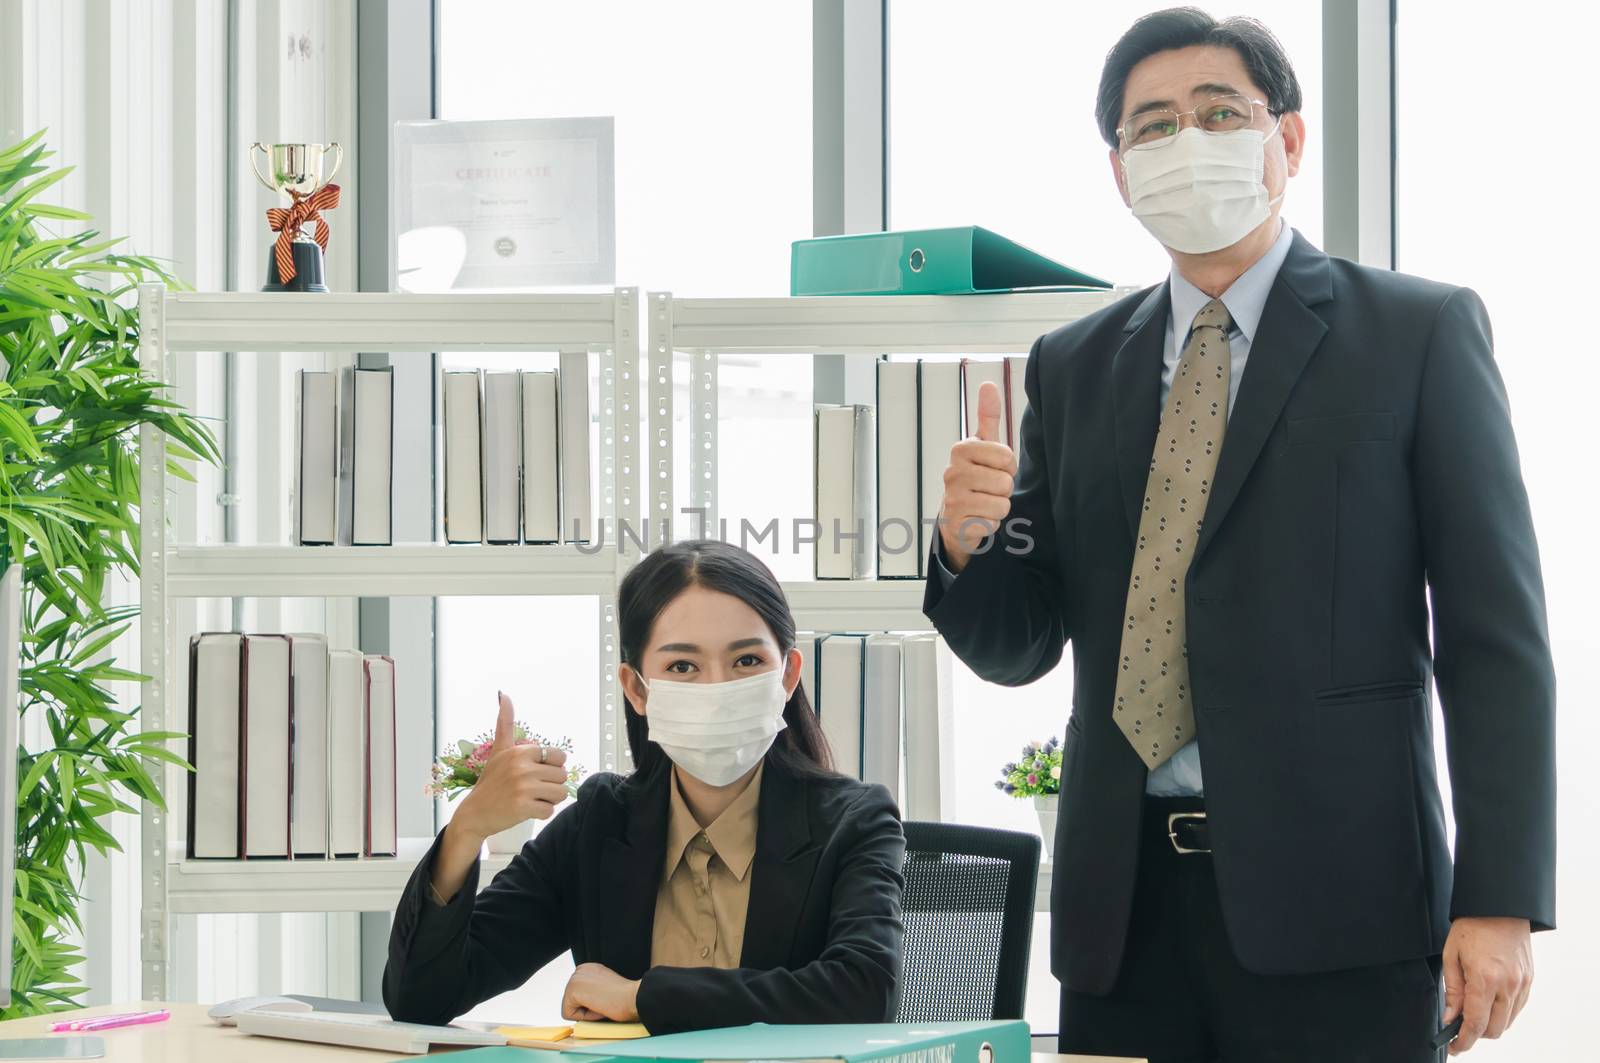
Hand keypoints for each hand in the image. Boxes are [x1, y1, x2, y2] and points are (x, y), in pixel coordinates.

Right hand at [450, 692, 570, 844]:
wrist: (474, 814)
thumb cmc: (490, 781)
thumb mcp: (499, 750)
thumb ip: (505, 723)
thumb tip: (504, 694)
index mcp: (520, 752)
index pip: (559, 756)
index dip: (551, 767)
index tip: (535, 772)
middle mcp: (522, 767)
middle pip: (562, 776)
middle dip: (550, 785)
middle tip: (530, 789)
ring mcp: (523, 788)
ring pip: (560, 793)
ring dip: (548, 799)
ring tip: (529, 799)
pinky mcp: (523, 807)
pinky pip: (550, 810)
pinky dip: (541, 813)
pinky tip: (525, 810)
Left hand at [561, 962, 640, 1022]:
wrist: (633, 997)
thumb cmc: (626, 997)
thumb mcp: (607, 987)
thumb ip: (594, 989)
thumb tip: (586, 1001)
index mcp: (589, 968)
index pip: (579, 996)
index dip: (593, 1004)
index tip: (608, 998)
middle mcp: (580, 969)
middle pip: (572, 1002)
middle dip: (588, 1008)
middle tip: (606, 1001)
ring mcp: (575, 978)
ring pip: (570, 1009)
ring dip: (587, 1012)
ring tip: (603, 1004)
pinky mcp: (572, 990)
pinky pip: (569, 1014)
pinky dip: (584, 1016)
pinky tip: (598, 1006)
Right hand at [938, 380, 1017, 572]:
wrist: (954, 518)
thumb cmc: (974, 477)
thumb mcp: (982, 445)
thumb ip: (988, 416)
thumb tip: (988, 383)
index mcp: (960, 449)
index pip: (1007, 457)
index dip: (1008, 467)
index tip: (995, 469)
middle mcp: (952, 472)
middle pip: (1005, 482)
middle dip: (1004, 489)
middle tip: (988, 489)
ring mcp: (952, 499)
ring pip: (1002, 504)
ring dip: (999, 507)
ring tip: (984, 503)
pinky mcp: (957, 524)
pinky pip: (993, 522)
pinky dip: (991, 523)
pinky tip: (977, 518)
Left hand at [1440, 916, 1532, 1054]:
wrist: (1500, 907)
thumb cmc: (1471, 927)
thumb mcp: (1451, 956)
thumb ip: (1452, 990)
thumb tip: (1450, 1017)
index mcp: (1484, 979)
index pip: (1475, 1023)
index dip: (1463, 1040)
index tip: (1454, 1047)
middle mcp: (1507, 985)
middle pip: (1494, 1029)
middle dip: (1476, 1034)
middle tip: (1460, 1027)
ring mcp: (1521, 984)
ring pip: (1507, 1021)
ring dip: (1490, 1024)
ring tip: (1473, 1010)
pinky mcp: (1529, 980)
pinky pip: (1517, 1008)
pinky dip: (1503, 1012)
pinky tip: (1489, 1002)